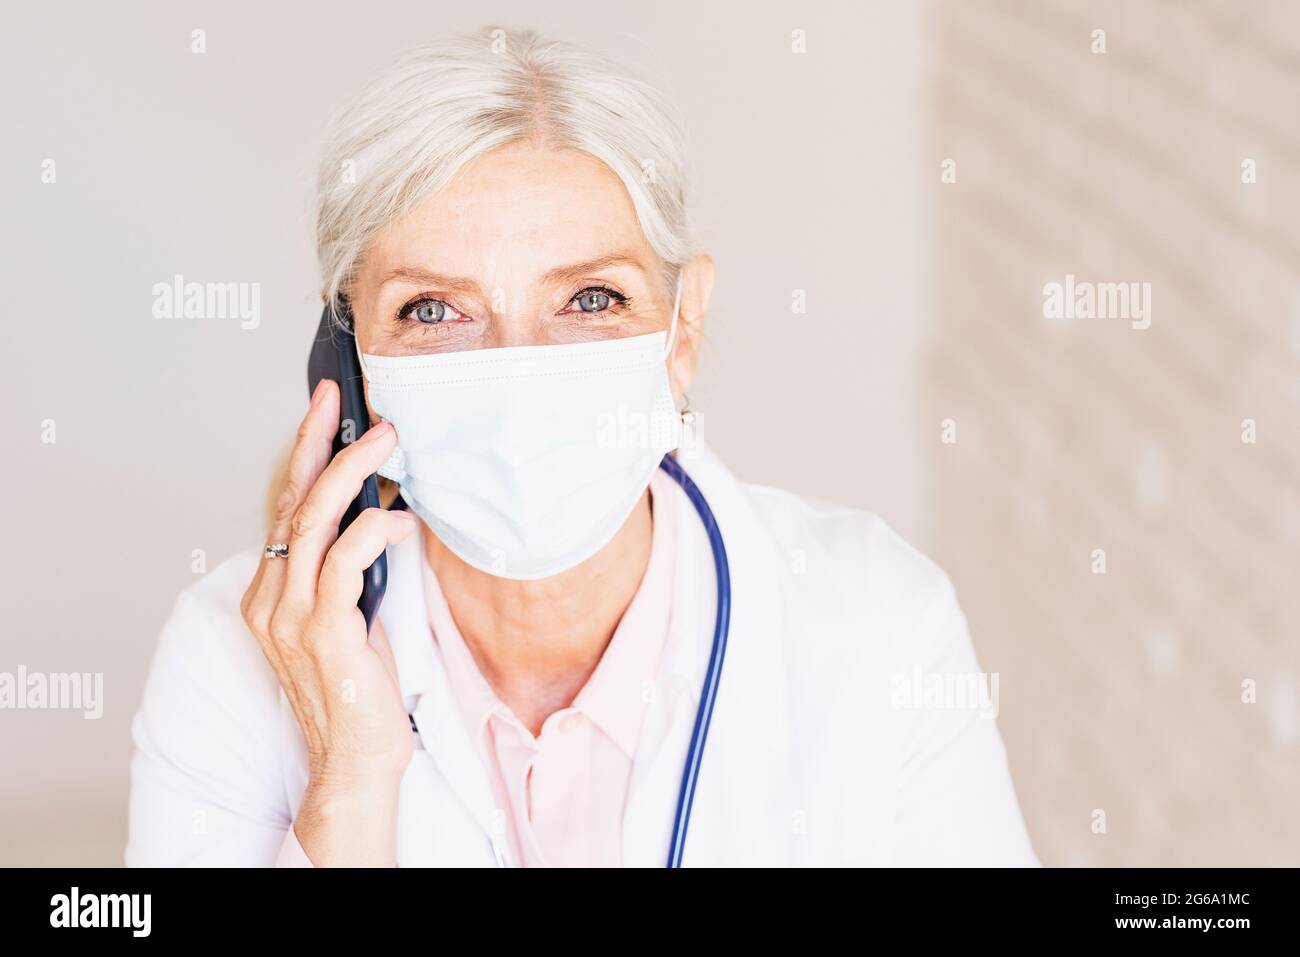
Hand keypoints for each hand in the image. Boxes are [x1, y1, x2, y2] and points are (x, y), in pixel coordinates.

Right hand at [240, 379, 416, 863]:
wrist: (356, 761)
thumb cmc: (359, 689)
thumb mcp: (350, 615)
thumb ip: (349, 569)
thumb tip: (379, 509)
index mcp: (272, 593)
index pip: (286, 507)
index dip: (302, 452)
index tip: (323, 407)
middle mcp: (271, 600)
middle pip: (292, 503)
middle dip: (318, 443)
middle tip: (345, 401)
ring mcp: (291, 617)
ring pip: (314, 523)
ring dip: (351, 472)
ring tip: (387, 440)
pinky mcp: (323, 634)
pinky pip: (346, 564)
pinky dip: (373, 531)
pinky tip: (401, 518)